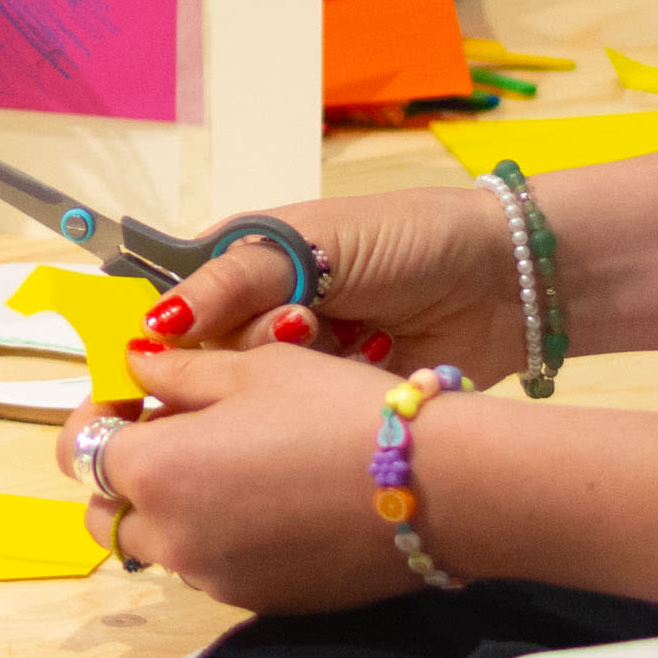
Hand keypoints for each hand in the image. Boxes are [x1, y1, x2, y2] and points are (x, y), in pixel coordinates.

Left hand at [67, 336, 423, 610]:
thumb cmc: (341, 411)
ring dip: (171, 507)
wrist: (437, 488)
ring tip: (231, 462)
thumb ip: (177, 372)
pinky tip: (271, 500)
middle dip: (124, 474)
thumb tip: (135, 366)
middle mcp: (173, 538)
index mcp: (156, 471)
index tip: (132, 394)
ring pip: (160, 544)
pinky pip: (212, 567)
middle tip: (174, 430)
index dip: (101, 414)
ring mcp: (216, 579)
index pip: (83, 449)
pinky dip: (218, 536)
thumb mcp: (253, 369)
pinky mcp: (260, 603)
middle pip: (107, 512)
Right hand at [131, 183, 524, 383]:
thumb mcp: (314, 243)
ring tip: (343, 335)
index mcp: (241, 264)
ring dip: (290, 372)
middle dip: (245, 348)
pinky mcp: (330, 405)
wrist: (503, 280)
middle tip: (302, 324)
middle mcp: (257, 317)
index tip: (160, 354)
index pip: (169, 305)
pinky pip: (298, 420)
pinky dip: (320, 402)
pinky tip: (362, 366)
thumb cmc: (406, 238)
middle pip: (203, 361)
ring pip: (249, 396)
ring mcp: (295, 366)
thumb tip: (155, 323)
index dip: (157, 333)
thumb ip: (235, 280)